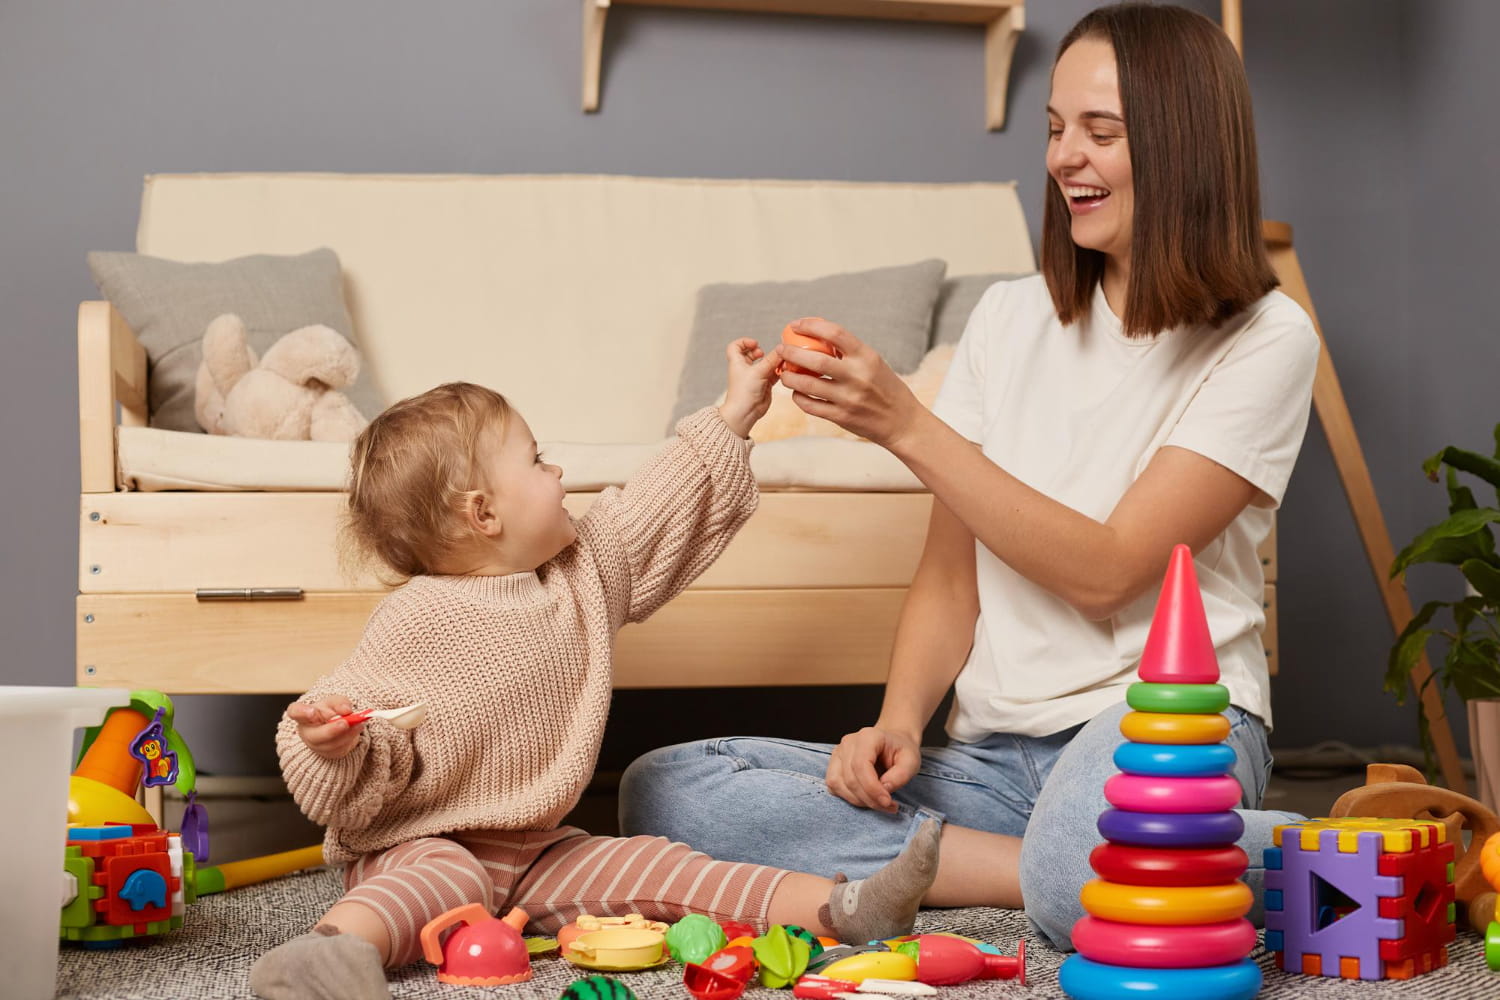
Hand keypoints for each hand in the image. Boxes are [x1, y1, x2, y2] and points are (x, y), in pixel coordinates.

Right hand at [287, 696, 362, 760]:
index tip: (312, 712)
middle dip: (331, 730)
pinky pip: (339, 749)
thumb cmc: (331, 711)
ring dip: (346, 734)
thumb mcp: (335, 702)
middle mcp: (306, 732)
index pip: (295, 712)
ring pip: (330, 744)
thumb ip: (339, 702)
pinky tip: (357, 728)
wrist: (336, 725)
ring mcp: (316, 745)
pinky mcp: (329, 753)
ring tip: (358, 723)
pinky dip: (351, 738)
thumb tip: (345, 710)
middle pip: (314, 735)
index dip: (301, 712)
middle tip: (345, 723)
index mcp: (303, 715)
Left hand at [717, 337, 782, 437]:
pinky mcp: (764, 385)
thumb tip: (782, 349)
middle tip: (765, 355)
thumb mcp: (758, 371)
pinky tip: (783, 371)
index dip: (744, 342)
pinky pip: (773, 374)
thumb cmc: (743, 392)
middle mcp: (746, 369)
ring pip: (765, 364)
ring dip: (773, 362)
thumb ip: (771, 360)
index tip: (755, 344)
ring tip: (779, 363)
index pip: (735, 347)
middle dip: (761, 352)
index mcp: (737, 362)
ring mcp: (755, 377)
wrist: (745, 413)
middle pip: (752, 354)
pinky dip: (778, 371)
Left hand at [777, 317, 925, 449]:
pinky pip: (810, 405)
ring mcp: (848, 398)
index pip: (834, 333)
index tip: (796, 325)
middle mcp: (857, 376)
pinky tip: (797, 392)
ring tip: (784, 372)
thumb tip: (818, 337)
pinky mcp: (841, 417)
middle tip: (781, 349)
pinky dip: (799, 397)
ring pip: (807, 384)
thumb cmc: (886, 388)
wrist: (902, 422)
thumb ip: (849, 352)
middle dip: (791, 352)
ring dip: (790, 376)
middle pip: (815, 359)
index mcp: (866, 357)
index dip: (811, 326)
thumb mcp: (874, 363)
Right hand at [824, 725, 922, 811]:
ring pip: (838, 784)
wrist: (892, 743)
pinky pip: (834, 787)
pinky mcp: (834, 766)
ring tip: (879, 803)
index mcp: (868, 737)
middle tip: (889, 806)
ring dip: (859, 800)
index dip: (872, 788)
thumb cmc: (901, 750)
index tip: (887, 801)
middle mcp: (848, 743)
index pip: (861, 765)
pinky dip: (849, 797)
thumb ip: (901, 775)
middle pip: (850, 778)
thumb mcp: (911, 761)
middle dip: (869, 798)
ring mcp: (838, 753)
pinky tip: (866, 798)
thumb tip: (884, 789)